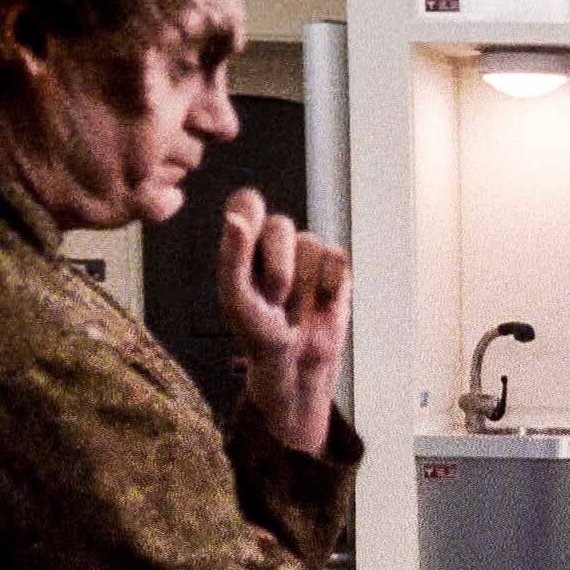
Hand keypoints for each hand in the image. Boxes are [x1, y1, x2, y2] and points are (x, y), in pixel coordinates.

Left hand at [218, 187, 351, 454]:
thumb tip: (234, 218)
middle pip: (280, 224)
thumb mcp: (236, 298)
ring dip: (302, 283)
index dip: (252, 215)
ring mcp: (309, 253)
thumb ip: (232, 257)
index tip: (248, 239)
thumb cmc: (258, 334)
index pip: (247, 201)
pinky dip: (327, 286)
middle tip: (273, 298)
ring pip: (310, 243)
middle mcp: (276, 242)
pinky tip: (320, 306)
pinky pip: (336, 258)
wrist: (297, 367)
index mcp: (244, 242)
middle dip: (277, 265)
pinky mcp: (336, 268)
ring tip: (294, 309)